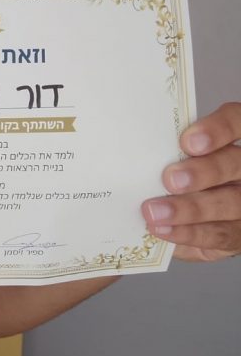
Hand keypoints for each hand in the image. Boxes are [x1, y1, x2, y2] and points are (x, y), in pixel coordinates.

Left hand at [142, 103, 240, 261]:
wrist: (195, 216)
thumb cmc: (177, 174)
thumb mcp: (173, 157)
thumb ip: (164, 150)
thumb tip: (125, 149)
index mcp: (228, 141)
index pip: (235, 121)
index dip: (217, 129)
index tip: (187, 141)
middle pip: (234, 164)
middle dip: (202, 172)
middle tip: (170, 179)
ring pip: (230, 203)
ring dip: (190, 208)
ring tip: (154, 211)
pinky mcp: (238, 232)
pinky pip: (220, 234)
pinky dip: (189, 233)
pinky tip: (163, 229)